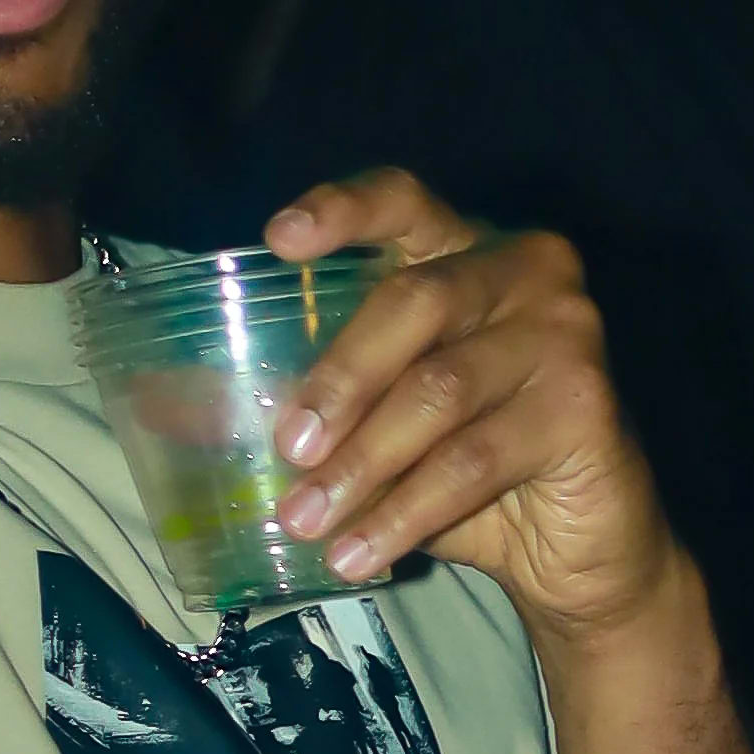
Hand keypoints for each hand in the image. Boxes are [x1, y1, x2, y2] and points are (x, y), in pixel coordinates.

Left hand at [258, 169, 683, 646]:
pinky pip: (474, 459)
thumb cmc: (473, 472)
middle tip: (286, 450)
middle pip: (413, 301)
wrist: (582, 550)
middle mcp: (527, 273)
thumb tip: (166, 408)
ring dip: (361, 464)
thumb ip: (304, 404)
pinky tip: (362, 553)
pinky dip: (407, 512)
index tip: (276, 242)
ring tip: (307, 521)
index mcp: (468, 251)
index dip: (342, 210)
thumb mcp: (381, 427)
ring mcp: (566, 334)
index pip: (404, 200)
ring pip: (437, 391)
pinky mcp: (586, 405)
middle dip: (336, 380)